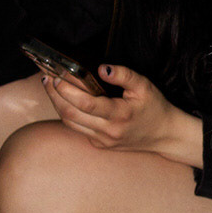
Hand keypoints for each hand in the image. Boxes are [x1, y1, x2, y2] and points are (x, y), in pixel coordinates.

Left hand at [43, 63, 191, 157]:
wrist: (164, 135)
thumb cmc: (154, 107)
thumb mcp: (144, 86)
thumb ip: (124, 75)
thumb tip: (102, 68)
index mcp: (120, 115)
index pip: (86, 104)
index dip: (67, 90)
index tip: (57, 76)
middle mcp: (108, 131)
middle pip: (71, 114)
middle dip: (54, 95)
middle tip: (47, 77)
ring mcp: (102, 140)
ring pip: (69, 122)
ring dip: (57, 104)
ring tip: (51, 86)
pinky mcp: (99, 144)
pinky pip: (77, 128)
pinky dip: (68, 112)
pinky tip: (65, 99)